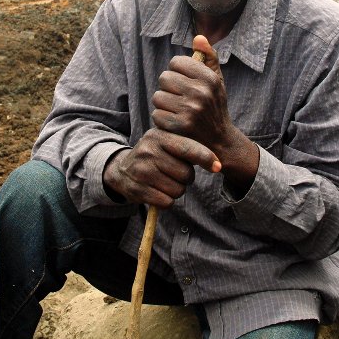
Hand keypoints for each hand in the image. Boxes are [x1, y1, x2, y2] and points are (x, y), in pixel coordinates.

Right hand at [102, 128, 220, 208]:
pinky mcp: (137, 190)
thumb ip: (188, 147)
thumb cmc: (154, 156)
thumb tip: (217, 163)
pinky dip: (167, 201)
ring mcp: (141, 171)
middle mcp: (149, 151)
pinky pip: (167, 202)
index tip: (217, 167)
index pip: (188, 148)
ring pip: (178, 190)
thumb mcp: (166, 143)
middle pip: (186, 174)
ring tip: (164, 182)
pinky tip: (157, 192)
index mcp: (159, 136)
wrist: (121, 170)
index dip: (206, 158)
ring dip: (176, 190)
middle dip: (185, 178)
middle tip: (174, 173)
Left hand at [151, 35, 234, 157]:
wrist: (219, 141)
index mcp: (209, 78)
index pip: (176, 62)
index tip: (183, 81)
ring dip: (164, 104)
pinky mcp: (180, 126)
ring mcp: (190, 110)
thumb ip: (209, 57)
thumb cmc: (214, 105)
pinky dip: (162, 119)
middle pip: (164, 78)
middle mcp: (201, 92)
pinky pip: (157, 114)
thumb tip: (199, 37)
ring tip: (176, 109)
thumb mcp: (217, 81)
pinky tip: (174, 121)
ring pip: (158, 96)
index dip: (176, 71)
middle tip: (178, 97)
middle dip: (168, 87)